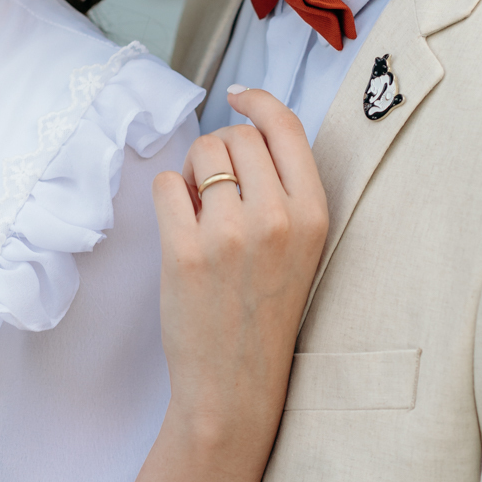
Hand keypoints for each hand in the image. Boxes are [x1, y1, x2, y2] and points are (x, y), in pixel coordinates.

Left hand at [155, 85, 326, 453]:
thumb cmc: (265, 314)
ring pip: (201, 155)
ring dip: (193, 176)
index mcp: (314, 215)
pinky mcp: (186, 251)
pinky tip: (181, 230)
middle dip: (219, 152)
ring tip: (201, 217)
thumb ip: (283, 192)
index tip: (238, 96)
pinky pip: (167, 185)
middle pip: (237, 136)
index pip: (286, 127)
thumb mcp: (301, 248)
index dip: (258, 101)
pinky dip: (168, 199)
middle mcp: (278, 218)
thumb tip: (243, 129)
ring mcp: (230, 234)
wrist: (236, 384)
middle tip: (216, 193)